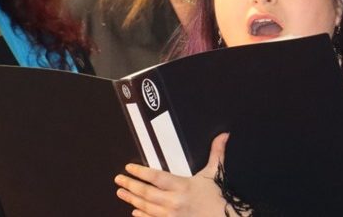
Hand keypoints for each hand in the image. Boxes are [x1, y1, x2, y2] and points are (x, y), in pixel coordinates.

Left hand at [115, 132, 232, 216]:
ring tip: (121, 192)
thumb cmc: (219, 197)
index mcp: (183, 186)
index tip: (129, 168)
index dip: (140, 172)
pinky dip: (142, 216)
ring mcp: (172, 215)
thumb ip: (217, 153)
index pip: (156, 177)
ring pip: (146, 207)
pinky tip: (134, 211)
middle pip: (146, 192)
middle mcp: (174, 201)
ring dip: (132, 199)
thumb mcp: (216, 173)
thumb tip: (223, 135)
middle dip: (130, 185)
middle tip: (119, 179)